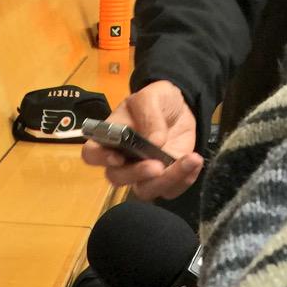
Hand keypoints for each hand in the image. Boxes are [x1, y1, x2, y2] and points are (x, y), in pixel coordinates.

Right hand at [81, 81, 202, 200]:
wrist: (181, 108)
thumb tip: (155, 141)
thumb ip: (149, 114)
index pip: (92, 154)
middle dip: (136, 175)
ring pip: (144, 190)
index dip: (101, 159)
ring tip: (189, 160)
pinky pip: (170, 190)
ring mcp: (143, 173)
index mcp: (109, 139)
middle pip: (117, 178)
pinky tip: (194, 161)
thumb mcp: (151, 96)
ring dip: (166, 181)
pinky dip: (184, 180)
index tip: (118, 158)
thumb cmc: (156, 100)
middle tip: (157, 165)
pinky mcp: (165, 178)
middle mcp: (122, 161)